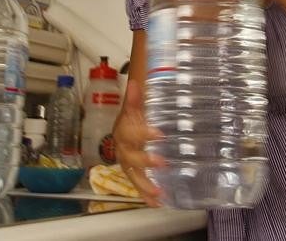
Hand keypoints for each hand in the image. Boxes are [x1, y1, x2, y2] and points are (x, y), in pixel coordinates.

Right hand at [112, 80, 164, 206]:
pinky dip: (146, 196)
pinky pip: (138, 186)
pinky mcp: (134, 173)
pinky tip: (157, 203)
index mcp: (124, 131)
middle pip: (130, 158)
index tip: (160, 134)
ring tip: (158, 193)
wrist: (126, 128)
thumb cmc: (133, 118)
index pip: (132, 132)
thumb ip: (136, 98)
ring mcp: (128, 163)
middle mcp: (123, 149)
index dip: (144, 133)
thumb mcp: (135, 107)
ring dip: (145, 185)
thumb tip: (135, 83)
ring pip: (133, 176)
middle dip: (145, 162)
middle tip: (162, 163)